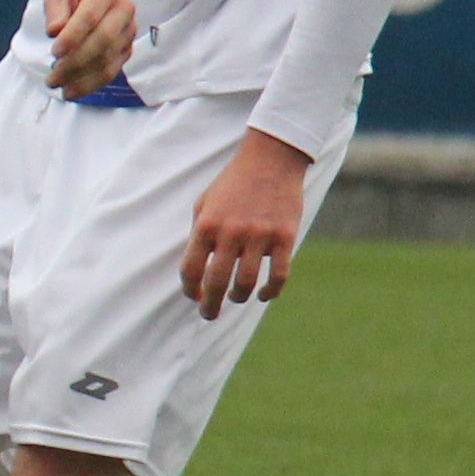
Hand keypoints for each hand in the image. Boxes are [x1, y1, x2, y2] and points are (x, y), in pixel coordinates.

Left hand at [41, 0, 136, 98]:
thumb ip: (55, 12)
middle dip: (76, 62)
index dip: (73, 36)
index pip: (91, 16)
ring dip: (81, 77)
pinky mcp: (127, 49)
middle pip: (103, 40)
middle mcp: (124, 10)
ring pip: (108, 59)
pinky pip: (112, 70)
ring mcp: (128, 31)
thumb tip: (54, 31)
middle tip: (52, 77)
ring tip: (57, 85)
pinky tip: (72, 90)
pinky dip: (91, 83)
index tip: (54, 52)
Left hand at [181, 127, 311, 320]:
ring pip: (246, 282)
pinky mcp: (285, 237)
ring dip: (239, 297)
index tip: (193, 297)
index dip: (189, 289)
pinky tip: (263, 295)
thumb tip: (197, 268)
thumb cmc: (232, 183)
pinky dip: (270, 291)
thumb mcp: (205, 203)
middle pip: (216, 281)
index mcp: (206, 225)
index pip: (191, 269)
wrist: (271, 160)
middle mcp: (231, 233)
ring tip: (236, 298)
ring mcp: (259, 236)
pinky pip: (278, 275)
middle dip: (209, 304)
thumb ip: (200, 234)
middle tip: (208, 314)